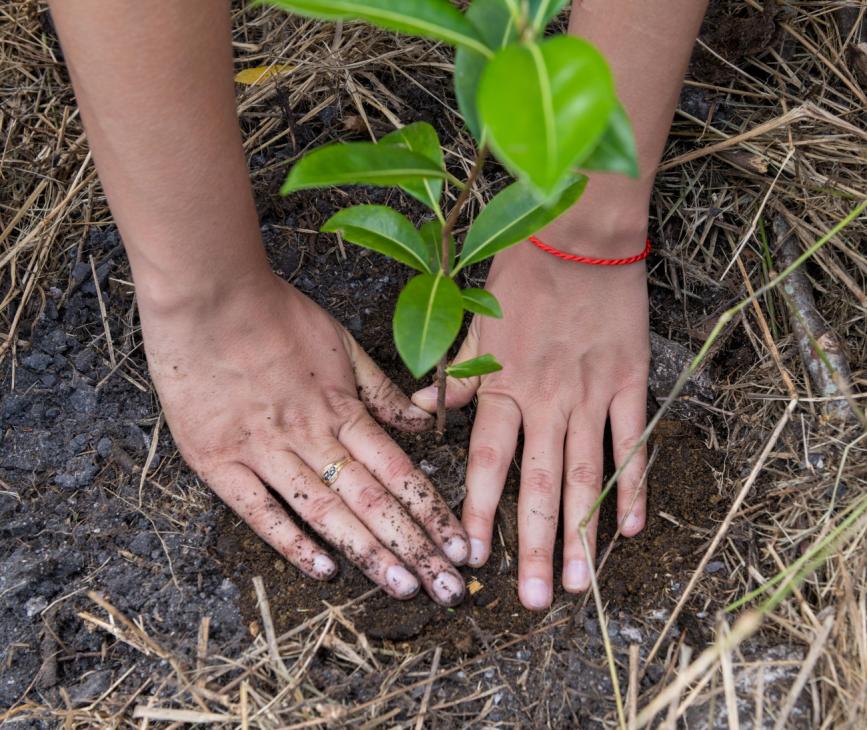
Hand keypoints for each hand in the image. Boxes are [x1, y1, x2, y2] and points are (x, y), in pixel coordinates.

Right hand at [141, 274, 468, 605]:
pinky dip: (290, 542)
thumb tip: (419, 423)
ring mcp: (264, 450)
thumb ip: (379, 390)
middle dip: (415, 547)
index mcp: (342, 408)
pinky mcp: (218, 460)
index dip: (432, 511)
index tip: (461, 546)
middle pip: (372, 500)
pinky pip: (258, 510)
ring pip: (325, 511)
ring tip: (405, 587)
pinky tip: (324, 570)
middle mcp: (311, 435)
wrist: (207, 296)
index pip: (398, 470)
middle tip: (447, 589)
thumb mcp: (340, 343)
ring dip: (368, 551)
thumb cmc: (276, 315)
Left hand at [413, 241, 649, 609]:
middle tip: (535, 601)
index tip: (471, 556)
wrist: (581, 230)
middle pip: (539, 484)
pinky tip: (631, 528)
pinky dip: (632, 484)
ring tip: (580, 583)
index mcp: (501, 384)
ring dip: (582, 533)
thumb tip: (421, 410)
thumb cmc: (523, 271)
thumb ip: (456, 374)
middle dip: (535, 545)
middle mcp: (544, 399)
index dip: (478, 511)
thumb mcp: (476, 318)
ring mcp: (590, 394)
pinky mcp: (628, 382)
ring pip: (585, 475)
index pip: (486, 462)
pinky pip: (630, 442)